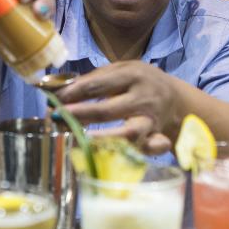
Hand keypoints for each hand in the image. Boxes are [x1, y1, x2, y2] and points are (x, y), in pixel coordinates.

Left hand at [57, 61, 180, 154]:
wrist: (175, 98)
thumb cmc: (139, 83)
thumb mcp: (120, 71)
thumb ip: (92, 80)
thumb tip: (57, 91)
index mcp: (132, 75)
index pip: (96, 85)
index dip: (72, 94)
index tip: (52, 101)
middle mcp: (143, 98)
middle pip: (108, 110)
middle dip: (80, 115)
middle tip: (57, 119)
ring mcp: (149, 121)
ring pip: (127, 134)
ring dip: (100, 139)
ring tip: (77, 140)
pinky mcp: (155, 139)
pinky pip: (144, 150)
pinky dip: (129, 154)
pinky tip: (108, 156)